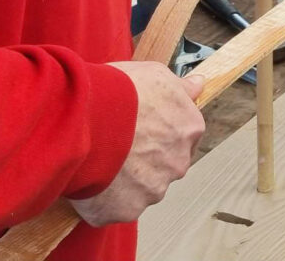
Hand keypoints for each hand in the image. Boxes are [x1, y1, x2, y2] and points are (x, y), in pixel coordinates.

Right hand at [67, 63, 204, 225]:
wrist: (86, 118)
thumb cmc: (121, 92)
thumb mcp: (156, 75)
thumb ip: (180, 87)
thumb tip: (198, 85)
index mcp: (189, 129)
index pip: (184, 136)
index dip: (160, 131)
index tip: (142, 126)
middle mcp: (178, 163)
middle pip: (165, 165)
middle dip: (146, 158)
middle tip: (120, 142)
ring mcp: (153, 189)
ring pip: (141, 188)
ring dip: (125, 179)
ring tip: (102, 158)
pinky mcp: (126, 210)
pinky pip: (116, 207)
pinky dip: (104, 198)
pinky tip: (92, 176)